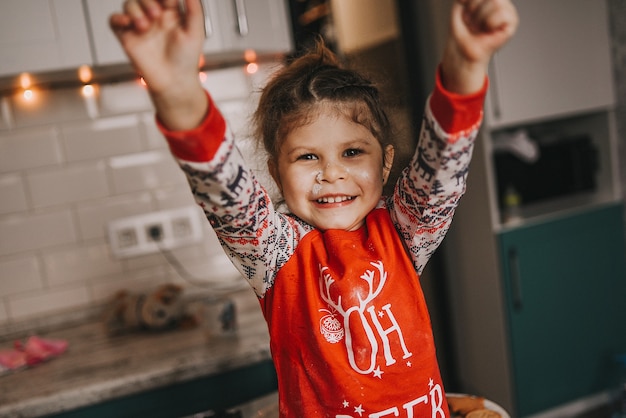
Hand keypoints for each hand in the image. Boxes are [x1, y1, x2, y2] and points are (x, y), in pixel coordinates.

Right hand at [110, 0, 207, 129]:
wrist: (173, 81)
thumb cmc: (186, 60)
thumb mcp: (195, 32)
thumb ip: (194, 10)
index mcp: (171, 12)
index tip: (169, 3)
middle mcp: (154, 17)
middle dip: (147, 1)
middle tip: (156, 14)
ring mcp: (140, 26)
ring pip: (129, 5)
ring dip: (135, 10)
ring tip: (145, 26)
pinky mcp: (128, 37)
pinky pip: (114, 21)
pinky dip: (117, 18)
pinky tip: (127, 23)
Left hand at [441, 0, 517, 93]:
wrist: (463, 50)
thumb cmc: (463, 32)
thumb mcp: (460, 5)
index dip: (470, 0)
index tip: (465, 10)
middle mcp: (500, 2)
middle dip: (474, 8)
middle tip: (472, 21)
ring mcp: (507, 11)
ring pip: (496, 2)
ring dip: (480, 17)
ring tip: (479, 26)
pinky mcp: (512, 23)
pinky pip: (502, 14)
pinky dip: (490, 22)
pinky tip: (488, 29)